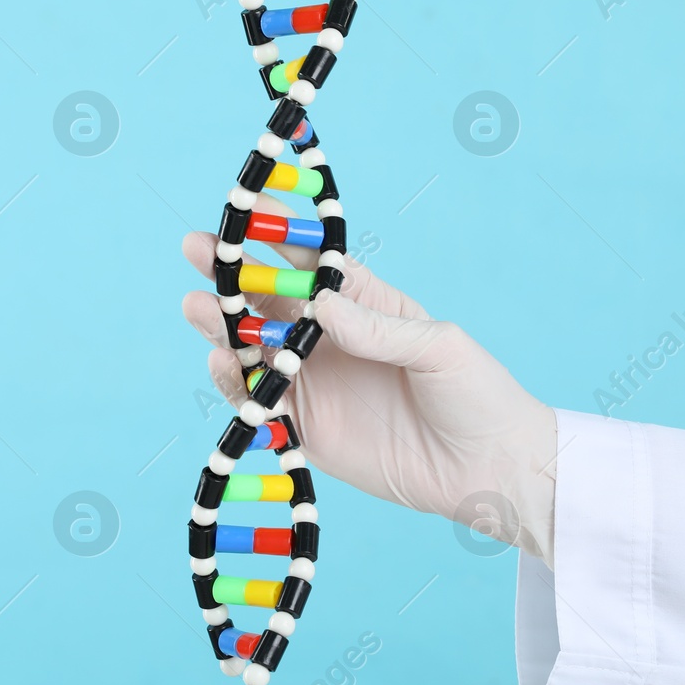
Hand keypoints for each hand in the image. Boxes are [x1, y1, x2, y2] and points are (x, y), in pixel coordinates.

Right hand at [180, 196, 558, 558]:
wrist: (489, 472)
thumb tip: (322, 305)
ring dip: (222, 326)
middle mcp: (331, 338)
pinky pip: (259, 402)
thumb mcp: (439, 348)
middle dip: (231, 275)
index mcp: (366, 304)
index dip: (279, 235)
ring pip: (254, 348)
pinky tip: (221, 362)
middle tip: (196, 250)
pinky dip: (234, 383)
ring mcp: (315, 382)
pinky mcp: (308, 428)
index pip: (313, 261)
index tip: (245, 212)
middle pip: (269, 300)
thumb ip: (379, 328)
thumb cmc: (477, 395)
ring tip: (195, 306)